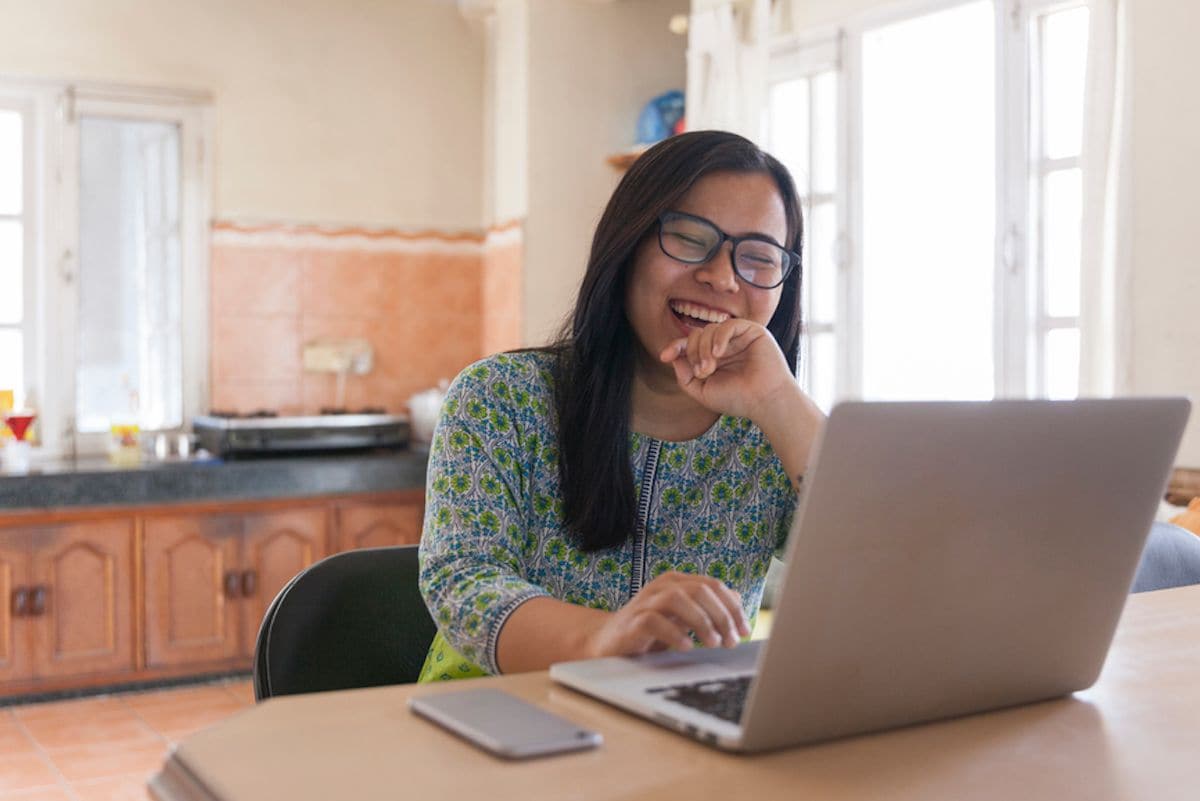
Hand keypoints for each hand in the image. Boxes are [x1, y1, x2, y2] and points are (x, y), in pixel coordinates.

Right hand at [583, 572, 750, 658]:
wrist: (609, 642)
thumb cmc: (651, 631)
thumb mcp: (683, 618)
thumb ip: (706, 609)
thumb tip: (737, 604)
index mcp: (677, 582)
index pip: (713, 585)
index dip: (733, 607)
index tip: (745, 630)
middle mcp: (661, 586)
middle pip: (700, 590)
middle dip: (721, 616)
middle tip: (731, 641)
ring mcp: (645, 602)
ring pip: (678, 599)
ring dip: (701, 622)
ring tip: (713, 644)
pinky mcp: (632, 622)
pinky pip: (654, 621)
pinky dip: (674, 634)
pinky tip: (686, 647)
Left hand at [658, 318, 795, 423]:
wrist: (765, 402)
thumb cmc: (737, 399)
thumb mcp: (702, 392)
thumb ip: (684, 376)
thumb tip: (674, 358)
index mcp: (714, 358)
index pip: (690, 345)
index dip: (676, 347)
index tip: (665, 356)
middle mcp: (725, 346)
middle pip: (696, 335)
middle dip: (693, 352)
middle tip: (702, 372)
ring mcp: (738, 338)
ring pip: (710, 329)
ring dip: (704, 348)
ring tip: (709, 368)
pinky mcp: (752, 331)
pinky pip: (728, 325)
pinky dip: (719, 338)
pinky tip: (719, 353)